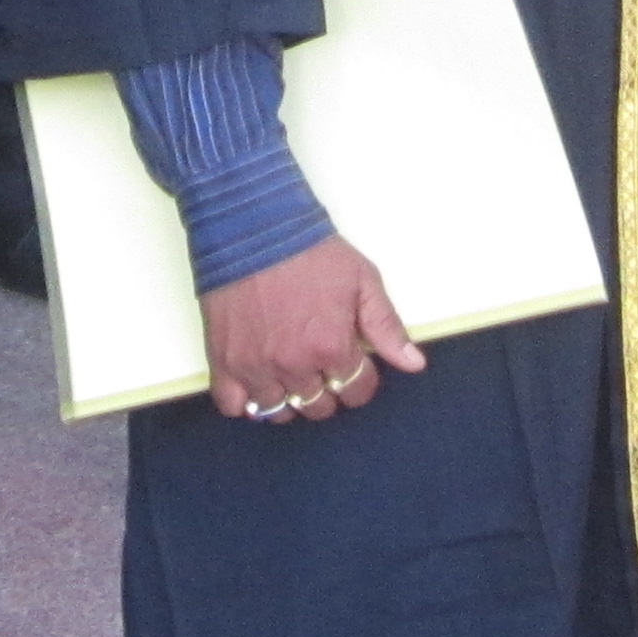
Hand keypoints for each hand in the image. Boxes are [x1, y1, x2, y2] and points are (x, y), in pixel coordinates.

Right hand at [199, 236, 425, 423]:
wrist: (251, 225)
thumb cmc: (308, 248)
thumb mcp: (361, 279)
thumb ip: (387, 327)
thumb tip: (414, 364)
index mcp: (331, 346)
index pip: (356, 391)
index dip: (360, 379)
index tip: (354, 364)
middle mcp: (293, 365)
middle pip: (319, 406)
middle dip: (327, 389)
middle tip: (321, 364)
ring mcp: (255, 366)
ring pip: (280, 411)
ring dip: (290, 397)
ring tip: (291, 374)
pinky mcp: (223, 360)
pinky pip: (233, 406)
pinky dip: (247, 402)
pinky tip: (257, 383)